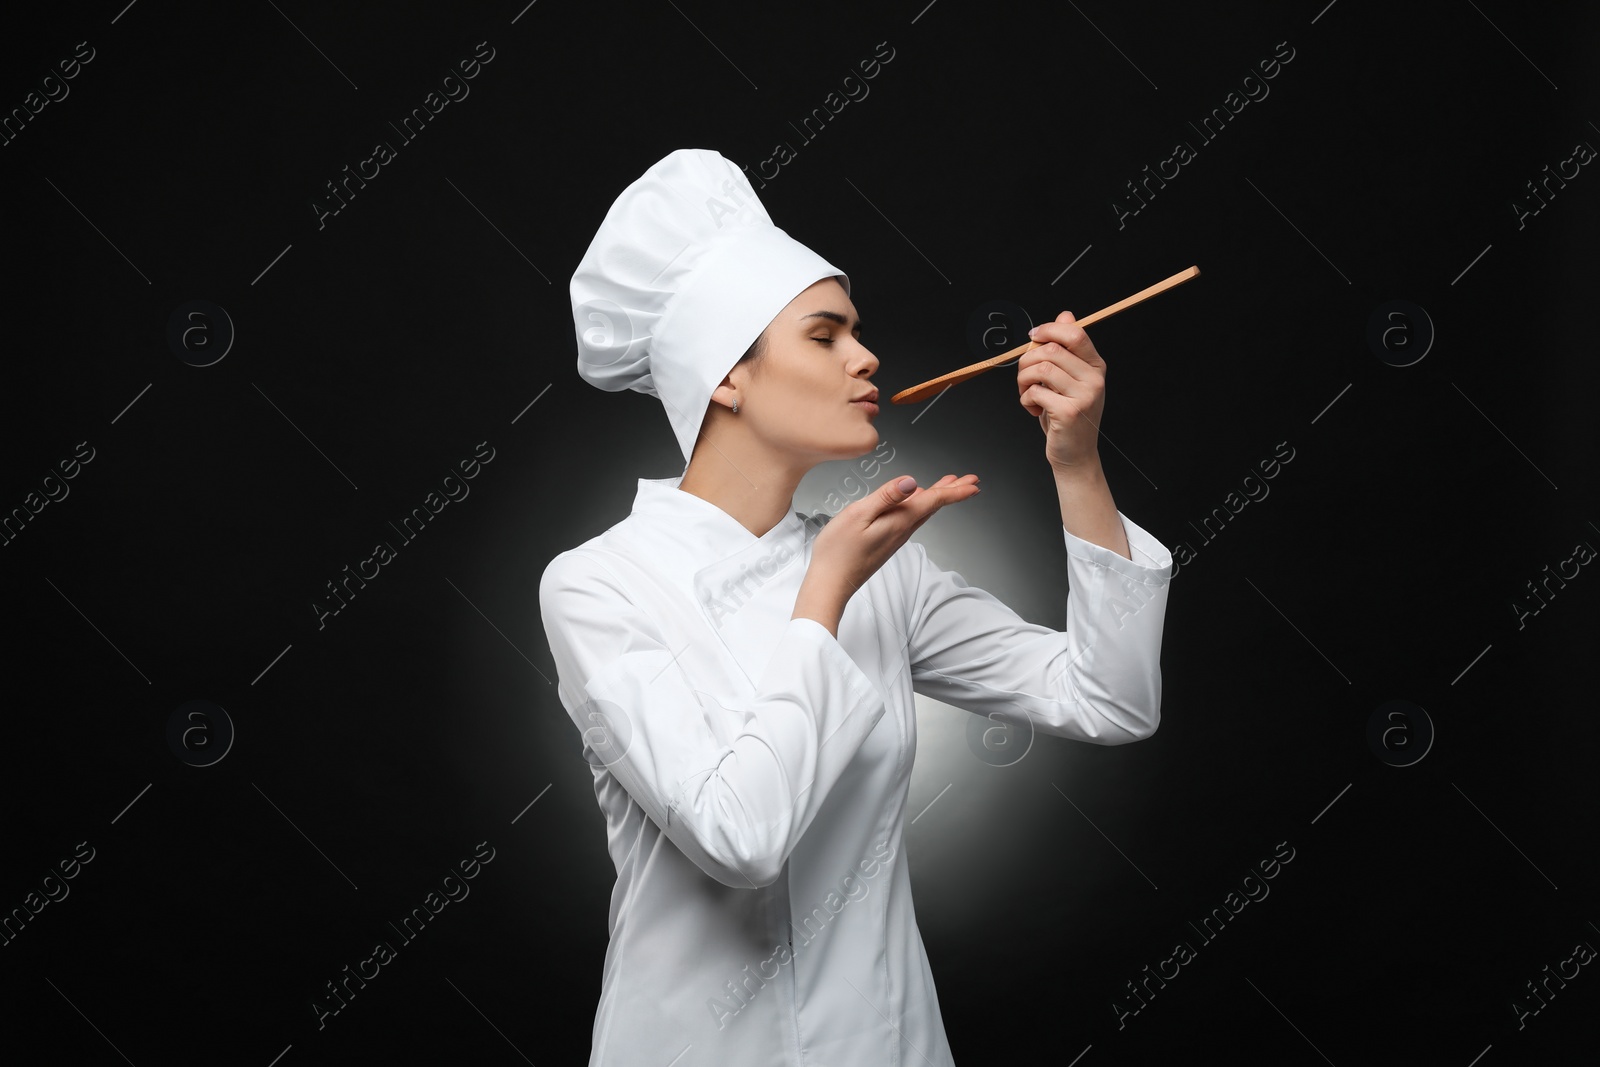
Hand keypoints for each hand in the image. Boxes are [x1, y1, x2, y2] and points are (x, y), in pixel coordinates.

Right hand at [807, 473, 980, 601]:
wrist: (830, 584)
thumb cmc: (838, 551)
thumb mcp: (858, 515)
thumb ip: (886, 497)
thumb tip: (911, 482)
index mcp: (899, 522)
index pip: (933, 501)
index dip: (955, 490)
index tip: (973, 482)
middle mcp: (902, 531)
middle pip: (933, 507)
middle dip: (953, 492)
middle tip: (971, 481)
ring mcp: (895, 538)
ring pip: (923, 513)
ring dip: (938, 497)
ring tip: (949, 485)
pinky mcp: (886, 542)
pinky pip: (911, 520)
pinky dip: (921, 507)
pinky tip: (918, 502)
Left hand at [1018, 311, 1106, 472]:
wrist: (1075, 454)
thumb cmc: (1067, 415)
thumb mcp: (1068, 379)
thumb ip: (1066, 348)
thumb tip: (1065, 314)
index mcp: (1095, 366)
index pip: (1075, 333)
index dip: (1049, 329)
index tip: (1033, 336)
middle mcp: (1094, 379)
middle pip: (1051, 350)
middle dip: (1026, 360)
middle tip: (1024, 377)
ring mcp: (1084, 396)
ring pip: (1040, 369)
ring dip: (1023, 380)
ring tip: (1027, 392)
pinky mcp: (1069, 412)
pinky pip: (1035, 392)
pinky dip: (1025, 399)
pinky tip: (1032, 408)